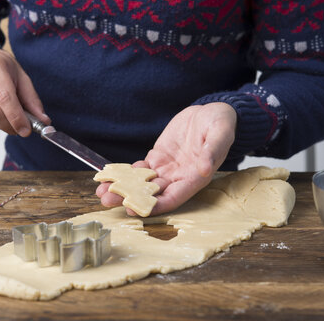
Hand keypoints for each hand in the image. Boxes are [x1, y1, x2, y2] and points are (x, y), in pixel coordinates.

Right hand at [0, 47, 50, 135]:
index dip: (17, 118)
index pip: (5, 98)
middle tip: (20, 128)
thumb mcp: (21, 77)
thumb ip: (32, 100)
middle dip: (11, 125)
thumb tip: (43, 121)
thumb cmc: (0, 67)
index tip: (26, 130)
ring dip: (1, 125)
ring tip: (6, 114)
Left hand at [96, 102, 236, 215]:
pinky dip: (125, 172)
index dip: (154, 206)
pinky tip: (110, 174)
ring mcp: (166, 168)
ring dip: (122, 187)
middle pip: (151, 194)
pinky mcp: (158, 157)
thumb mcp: (221, 134)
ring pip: (141, 183)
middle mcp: (178, 178)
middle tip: (108, 200)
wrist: (212, 113)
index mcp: (194, 178)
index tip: (134, 209)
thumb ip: (212, 152)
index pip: (173, 198)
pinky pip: (139, 168)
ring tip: (101, 191)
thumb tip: (204, 169)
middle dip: (129, 198)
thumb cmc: (222, 125)